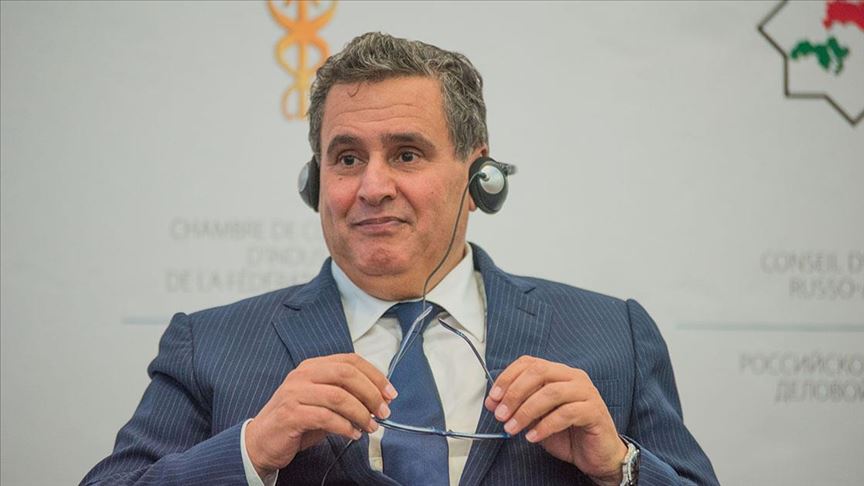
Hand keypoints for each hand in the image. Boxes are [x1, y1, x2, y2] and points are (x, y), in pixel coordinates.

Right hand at [245, 353, 396, 476]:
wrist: (261, 441)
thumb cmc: (297, 421)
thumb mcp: (323, 403)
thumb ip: (347, 396)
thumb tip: (379, 400)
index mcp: (313, 366)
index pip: (350, 360)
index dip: (374, 375)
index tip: (390, 393)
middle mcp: (303, 374)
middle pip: (346, 374)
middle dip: (371, 393)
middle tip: (384, 411)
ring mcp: (294, 393)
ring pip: (338, 396)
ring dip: (361, 413)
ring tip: (371, 426)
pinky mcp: (290, 414)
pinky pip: (325, 417)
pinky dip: (345, 427)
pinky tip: (353, 434)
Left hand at [484, 356, 625, 483]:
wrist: (596, 455)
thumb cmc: (567, 433)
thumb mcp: (537, 417)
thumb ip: (519, 406)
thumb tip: (494, 402)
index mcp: (558, 372)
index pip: (529, 363)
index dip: (507, 378)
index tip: (493, 398)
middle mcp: (573, 377)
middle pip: (539, 373)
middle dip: (514, 393)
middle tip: (500, 414)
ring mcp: (586, 392)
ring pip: (551, 392)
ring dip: (526, 411)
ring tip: (512, 428)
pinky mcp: (594, 411)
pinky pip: (566, 413)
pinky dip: (545, 426)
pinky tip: (533, 437)